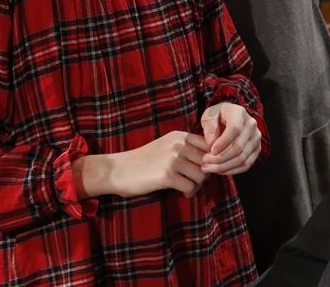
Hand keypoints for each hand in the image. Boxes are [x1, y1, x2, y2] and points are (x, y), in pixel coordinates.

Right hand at [75, 131, 210, 198]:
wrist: (118, 170)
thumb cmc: (144, 161)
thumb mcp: (166, 147)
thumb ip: (186, 149)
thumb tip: (212, 161)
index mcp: (179, 136)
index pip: (209, 145)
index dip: (211, 159)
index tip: (203, 169)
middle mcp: (178, 144)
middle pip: (208, 161)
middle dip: (204, 174)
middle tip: (194, 181)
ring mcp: (173, 159)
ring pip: (202, 175)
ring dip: (197, 185)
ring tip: (187, 187)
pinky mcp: (167, 176)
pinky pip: (191, 187)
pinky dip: (189, 193)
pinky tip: (182, 193)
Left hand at [199, 102, 261, 175]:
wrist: (229, 118)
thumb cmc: (217, 116)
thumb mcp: (209, 116)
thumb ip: (209, 127)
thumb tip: (211, 143)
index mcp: (239, 113)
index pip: (235, 129)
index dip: (223, 142)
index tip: (211, 151)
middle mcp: (251, 125)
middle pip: (239, 147)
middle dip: (220, 158)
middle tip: (205, 161)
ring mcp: (256, 138)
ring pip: (242, 159)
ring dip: (224, 167)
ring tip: (208, 168)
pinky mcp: (256, 149)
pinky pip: (246, 165)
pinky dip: (231, 170)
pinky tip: (219, 170)